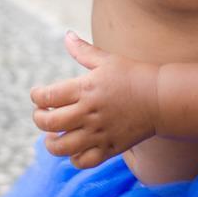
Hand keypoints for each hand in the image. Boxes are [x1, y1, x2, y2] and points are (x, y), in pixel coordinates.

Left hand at [30, 32, 158, 169]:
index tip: (38, 94)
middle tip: (41, 115)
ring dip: (50, 143)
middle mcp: (88, 112)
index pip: (47, 96)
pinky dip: (74, 158)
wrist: (161, 98)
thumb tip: (66, 35)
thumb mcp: (107, 60)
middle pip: (49, 122)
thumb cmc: (133, 75)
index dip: (36, 96)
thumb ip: (83, 50)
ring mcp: (98, 133)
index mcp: (85, 89)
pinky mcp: (109, 148)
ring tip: (52, 136)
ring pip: (61, 147)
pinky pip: (83, 161)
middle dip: (38, 119)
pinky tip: (74, 149)